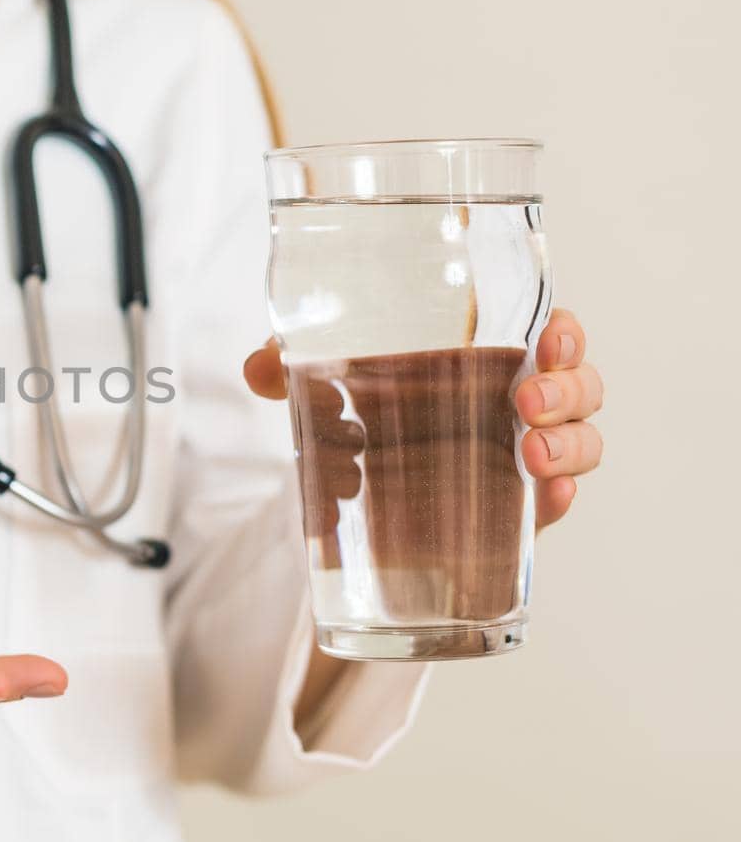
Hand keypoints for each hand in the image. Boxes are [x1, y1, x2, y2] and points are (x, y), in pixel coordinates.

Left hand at [242, 308, 603, 527]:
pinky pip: (551, 503)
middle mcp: (516, 401)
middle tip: (526, 404)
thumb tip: (259, 367)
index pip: (553, 332)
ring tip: (532, 456)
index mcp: (487, 355)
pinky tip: (549, 496)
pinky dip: (557, 498)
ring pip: (582, 441)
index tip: (548, 339)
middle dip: (566, 392)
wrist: (352, 485)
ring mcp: (520, 456)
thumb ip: (293, 365)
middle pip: (579, 386)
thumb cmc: (362, 407)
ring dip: (570, 445)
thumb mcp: (327, 378)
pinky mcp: (510, 509)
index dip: (566, 333)